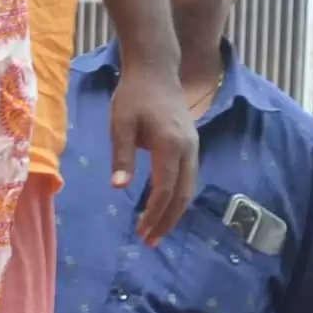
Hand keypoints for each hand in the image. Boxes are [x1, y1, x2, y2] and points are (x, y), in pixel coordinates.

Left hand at [105, 54, 200, 244]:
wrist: (156, 70)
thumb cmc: (133, 96)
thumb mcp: (120, 124)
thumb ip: (121, 156)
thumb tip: (118, 188)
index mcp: (170, 145)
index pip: (165, 189)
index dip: (154, 214)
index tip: (141, 232)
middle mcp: (188, 149)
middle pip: (182, 195)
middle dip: (167, 221)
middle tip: (150, 241)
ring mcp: (193, 147)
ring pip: (189, 188)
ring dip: (174, 212)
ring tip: (156, 231)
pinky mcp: (192, 145)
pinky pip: (188, 178)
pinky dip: (178, 197)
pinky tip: (164, 208)